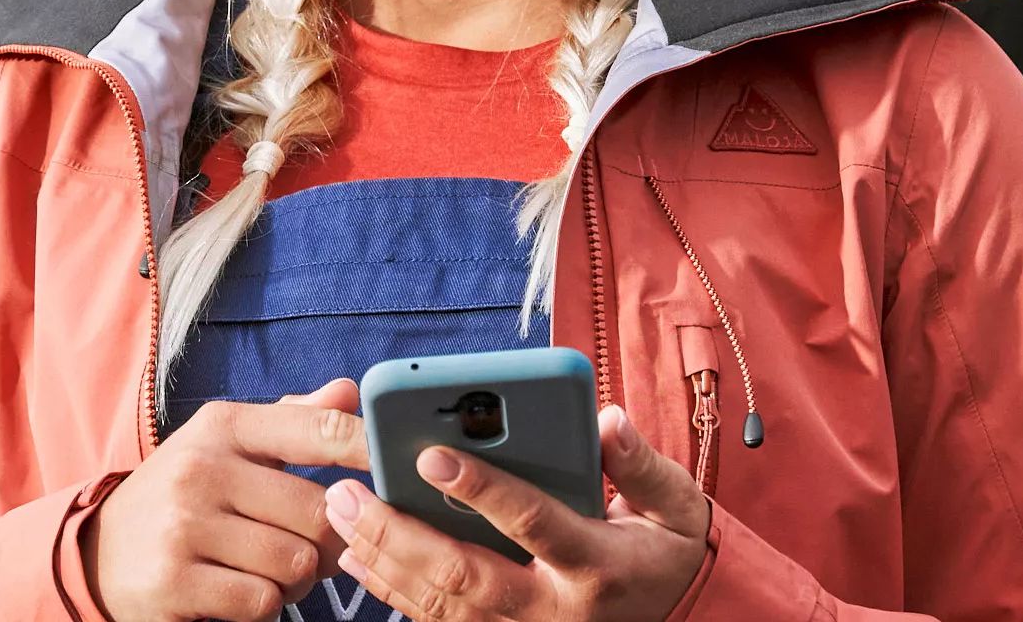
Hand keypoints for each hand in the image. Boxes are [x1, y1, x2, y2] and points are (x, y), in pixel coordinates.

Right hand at [80, 378, 367, 621]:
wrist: (100, 551)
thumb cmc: (186, 494)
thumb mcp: (229, 446)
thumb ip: (293, 421)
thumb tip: (351, 391)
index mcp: (224, 426)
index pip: (318, 430)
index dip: (370, 449)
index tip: (399, 467)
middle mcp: (202, 468)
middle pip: (319, 514)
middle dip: (326, 541)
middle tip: (309, 546)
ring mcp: (184, 527)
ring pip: (295, 565)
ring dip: (295, 579)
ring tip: (266, 568)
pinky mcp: (174, 582)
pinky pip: (262, 603)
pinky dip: (262, 606)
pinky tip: (236, 591)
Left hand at [324, 404, 709, 620]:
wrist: (679, 615)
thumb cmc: (666, 549)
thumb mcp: (674, 504)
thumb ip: (639, 464)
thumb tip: (605, 420)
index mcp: (597, 564)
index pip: (533, 523)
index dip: (482, 490)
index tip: (431, 455)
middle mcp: (554, 608)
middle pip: (465, 575)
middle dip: (399, 534)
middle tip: (349, 493)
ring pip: (441, 606)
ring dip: (383, 560)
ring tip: (342, 514)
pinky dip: (393, 591)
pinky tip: (358, 557)